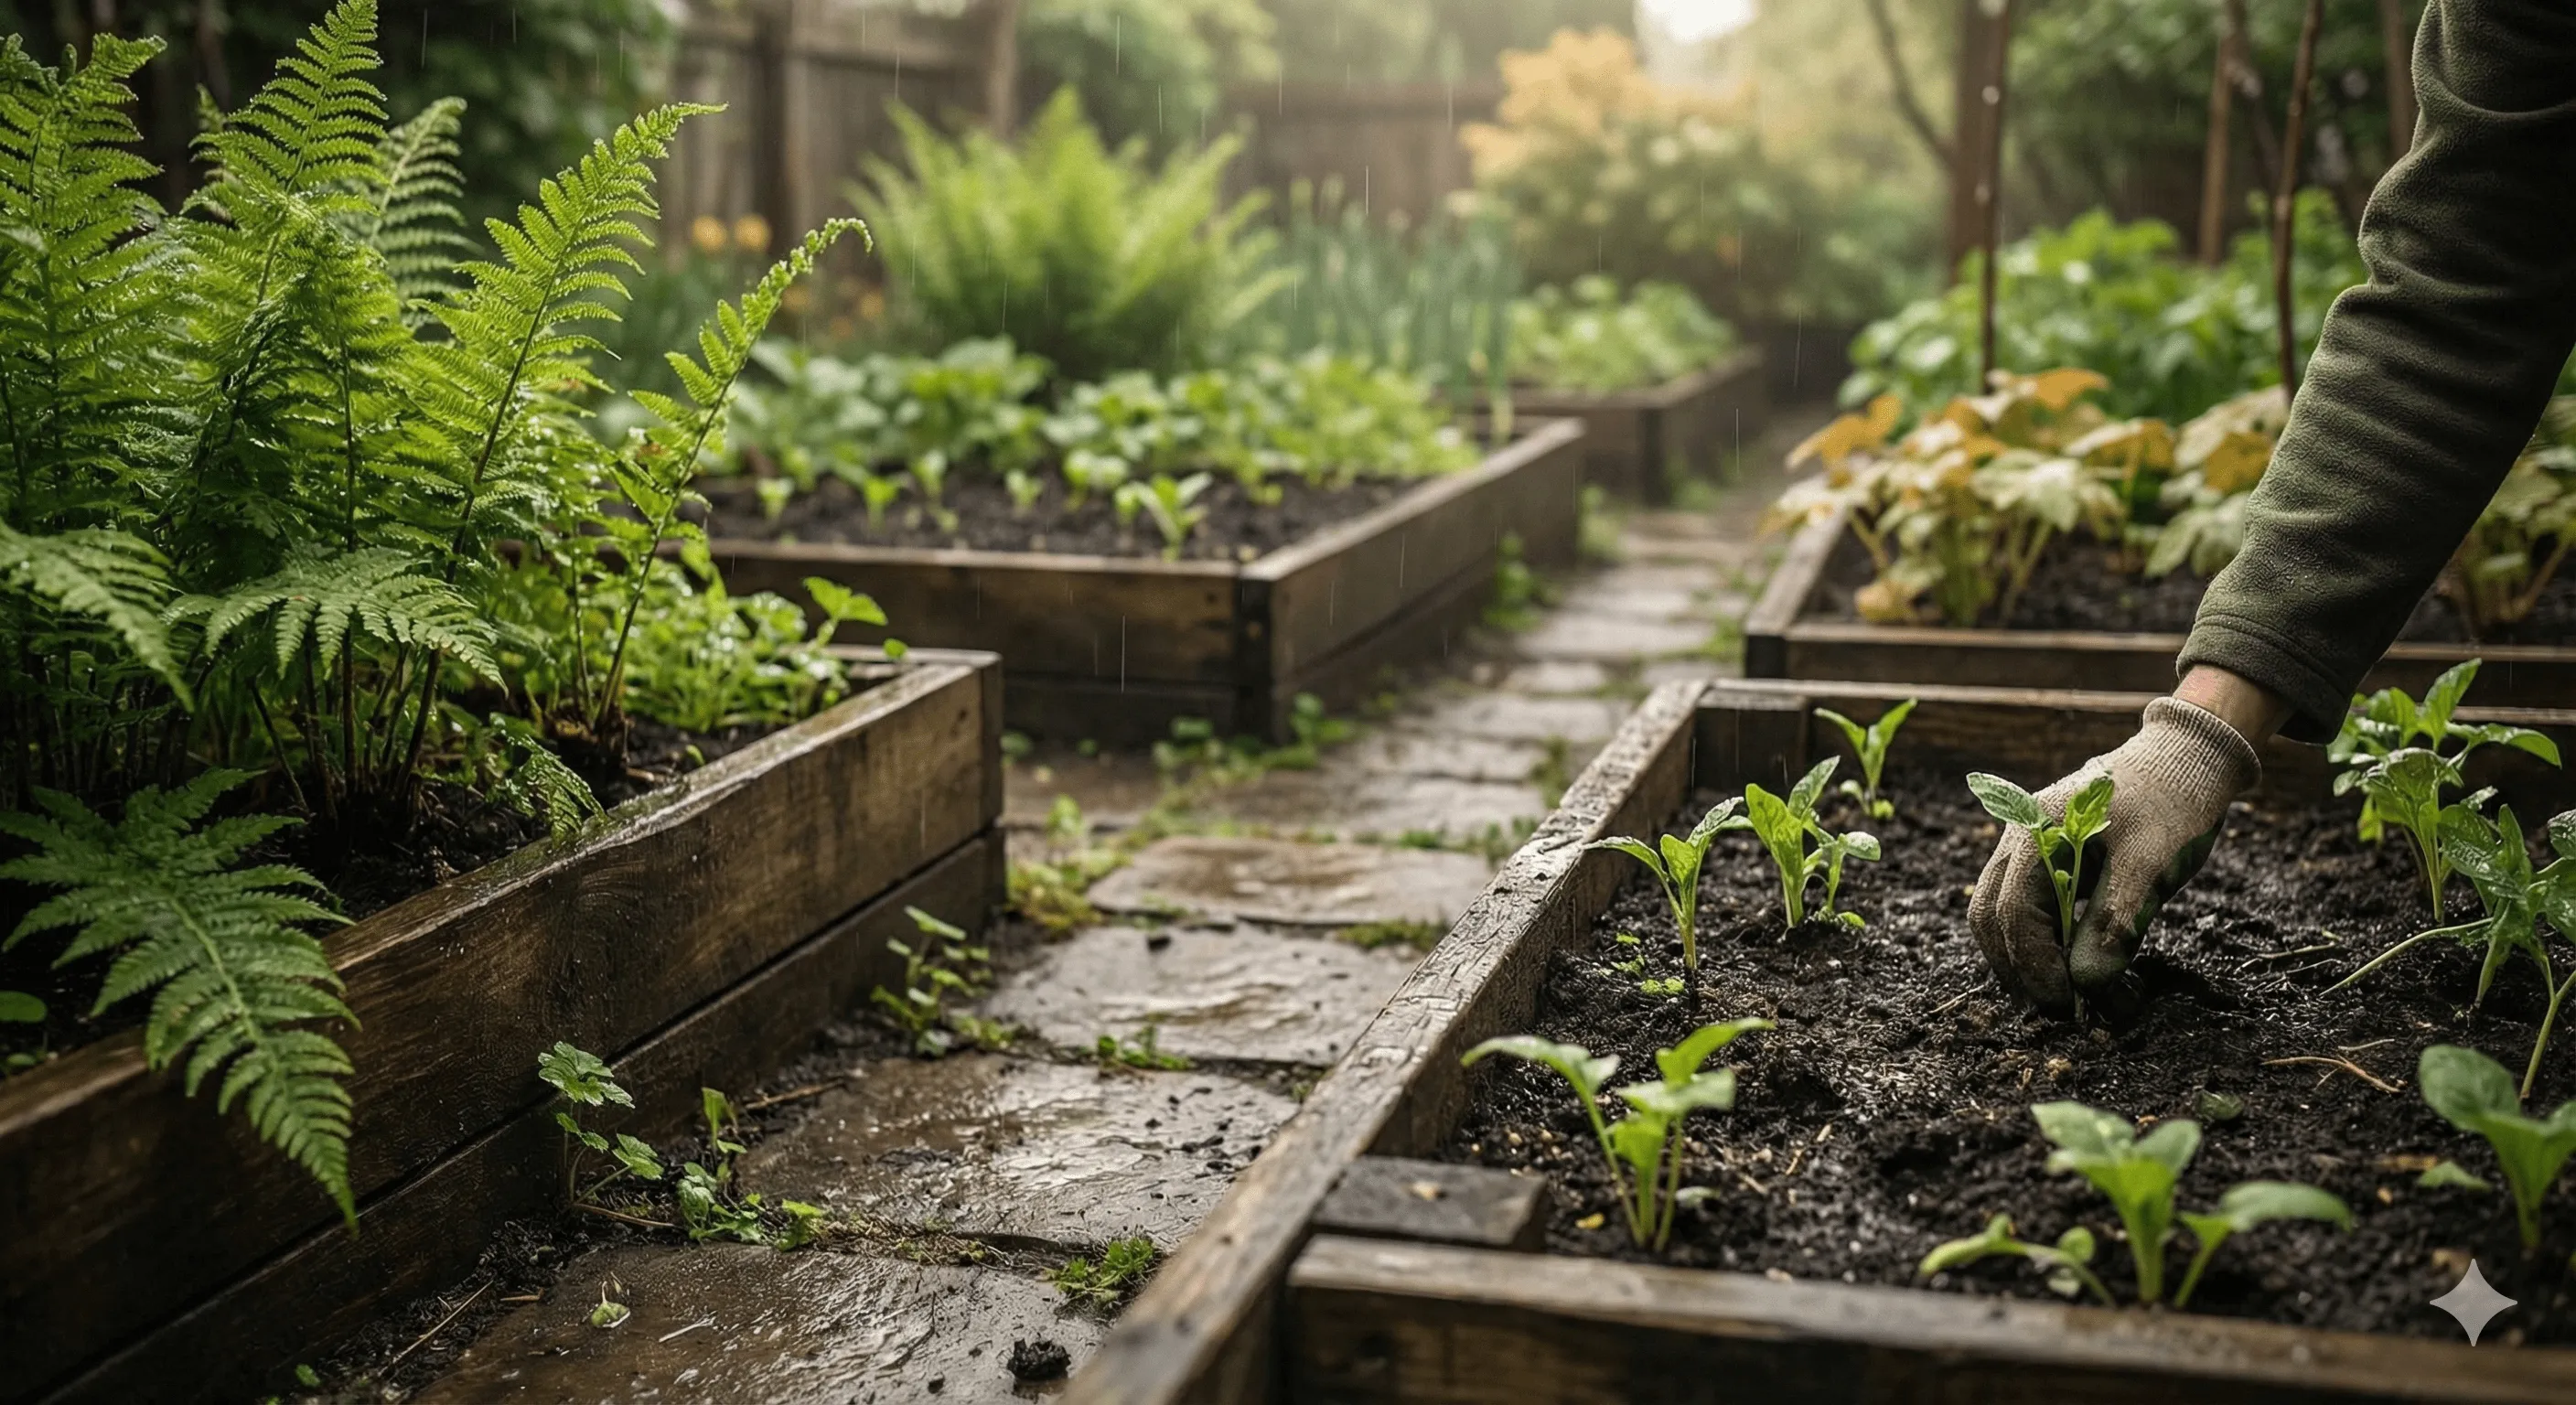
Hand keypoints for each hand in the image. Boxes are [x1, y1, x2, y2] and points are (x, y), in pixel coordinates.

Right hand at [1968, 696, 2262, 1012]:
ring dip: (2024, 960)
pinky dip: (2037, 941)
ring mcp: (2025, 848)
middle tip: (2063, 1010)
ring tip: (2065, 994)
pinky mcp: (2041, 859)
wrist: (2184, 759)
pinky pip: (2021, 906)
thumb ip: (2115, 919)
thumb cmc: (2172, 803)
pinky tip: (2068, 963)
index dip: (2036, 967)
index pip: (2014, 915)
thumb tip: (2086, 984)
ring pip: (1999, 916)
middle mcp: (2018, 840)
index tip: (2067, 1005)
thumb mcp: (2151, 862)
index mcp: (2036, 834)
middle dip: (2022, 970)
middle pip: (1992, 919)